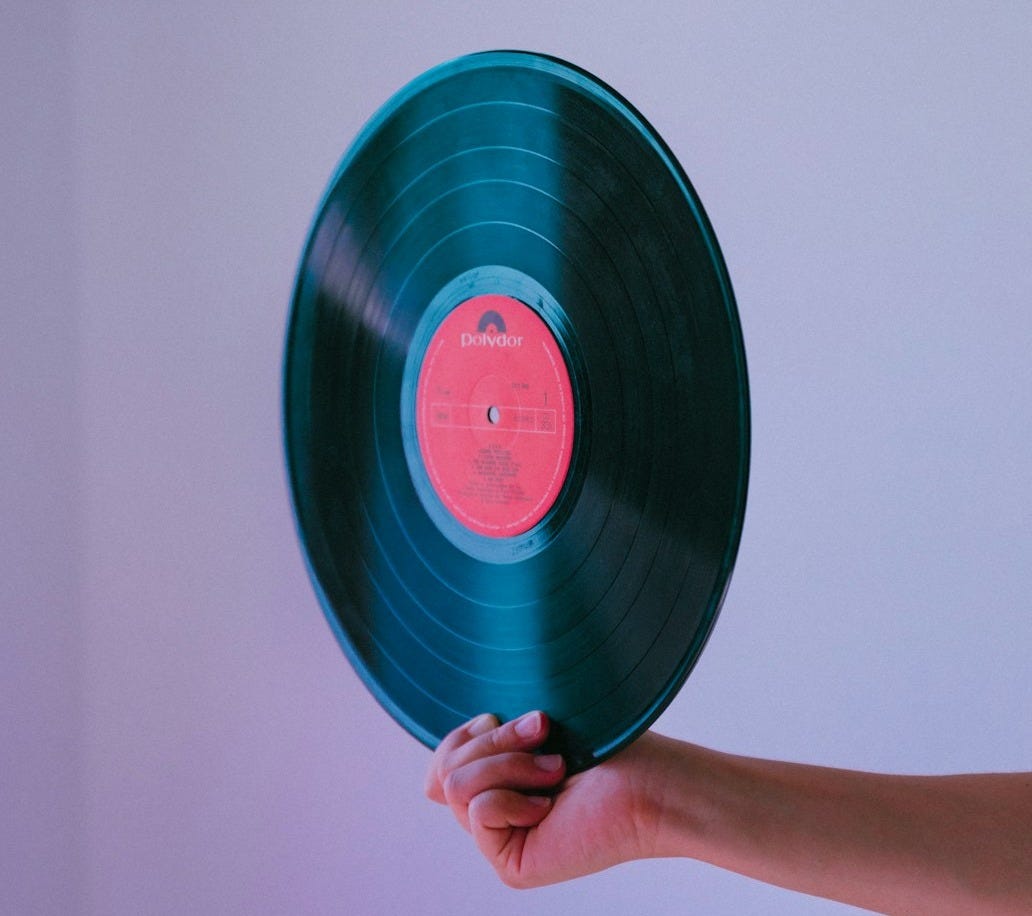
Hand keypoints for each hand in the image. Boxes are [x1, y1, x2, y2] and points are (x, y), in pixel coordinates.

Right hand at [425, 711, 672, 887]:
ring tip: (555, 767)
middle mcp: (495, 815)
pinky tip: (550, 803)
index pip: (440, 767)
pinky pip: (479, 812)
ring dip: (510, 763)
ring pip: (458, 786)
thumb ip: (476, 752)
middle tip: (544, 730)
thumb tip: (428, 788)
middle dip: (495, 740)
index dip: (460, 736)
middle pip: (445, 770)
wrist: (650, 780)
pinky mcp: (513, 864)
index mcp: (498, 783)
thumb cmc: (605, 745)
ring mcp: (502, 842)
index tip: (498, 715)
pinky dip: (514, 795)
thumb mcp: (527, 733)